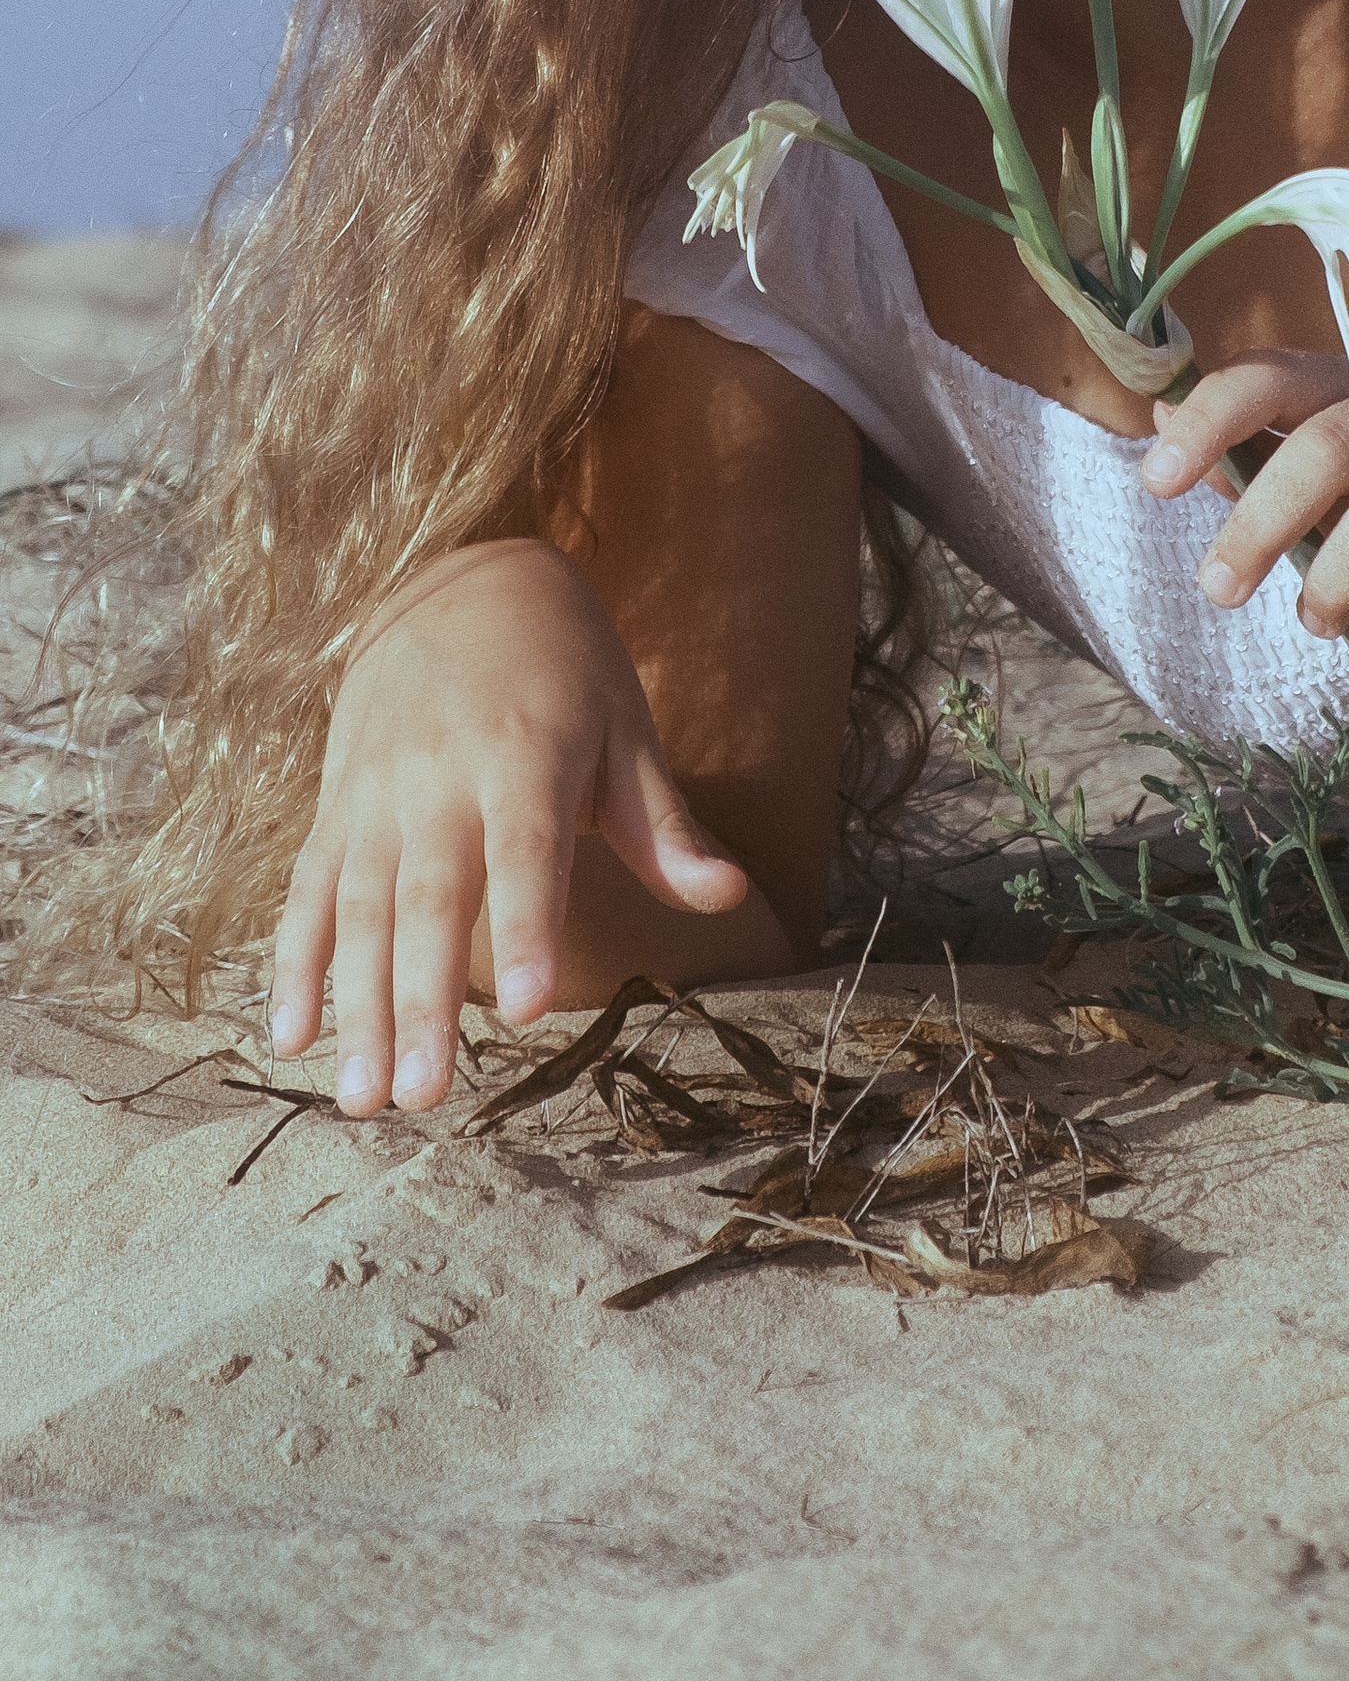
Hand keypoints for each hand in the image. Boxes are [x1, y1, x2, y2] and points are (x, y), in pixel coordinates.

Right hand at [267, 540, 754, 1118]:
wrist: (460, 582)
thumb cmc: (567, 669)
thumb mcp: (626, 729)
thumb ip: (662, 826)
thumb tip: (724, 896)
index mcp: (525, 757)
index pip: (527, 852)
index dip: (530, 926)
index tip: (532, 1008)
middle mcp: (440, 779)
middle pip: (433, 899)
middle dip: (425, 1001)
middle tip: (424, 1097)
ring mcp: (376, 793)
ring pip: (360, 909)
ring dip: (357, 1006)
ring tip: (362, 1098)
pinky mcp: (337, 804)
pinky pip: (307, 888)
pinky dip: (292, 962)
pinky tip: (290, 1037)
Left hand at [1140, 347, 1348, 654]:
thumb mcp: (1337, 488)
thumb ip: (1259, 456)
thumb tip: (1159, 414)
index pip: (1274, 375)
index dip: (1209, 420)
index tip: (1156, 481)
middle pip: (1327, 448)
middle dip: (1258, 524)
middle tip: (1219, 589)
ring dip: (1334, 579)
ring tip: (1315, 621)